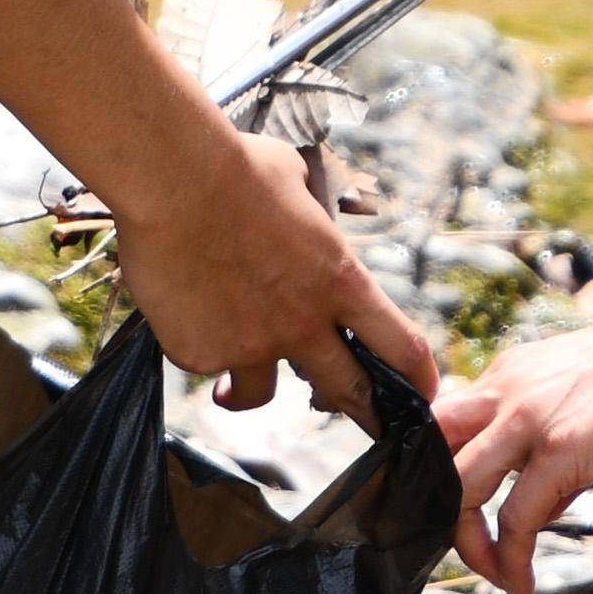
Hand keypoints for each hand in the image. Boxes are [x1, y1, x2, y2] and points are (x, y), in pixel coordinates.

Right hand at [107, 125, 438, 422]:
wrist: (170, 179)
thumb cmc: (234, 166)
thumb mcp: (295, 183)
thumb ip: (306, 217)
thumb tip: (301, 208)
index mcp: (339, 280)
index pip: (401, 345)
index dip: (419, 377)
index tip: (422, 393)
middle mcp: (303, 323)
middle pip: (351, 393)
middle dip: (365, 417)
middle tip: (369, 427)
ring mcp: (251, 344)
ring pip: (262, 394)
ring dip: (252, 388)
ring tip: (234, 387)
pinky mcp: (201, 354)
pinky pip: (206, 365)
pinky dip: (198, 348)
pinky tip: (181, 315)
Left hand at [435, 312, 592, 593]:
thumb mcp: (579, 400)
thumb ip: (550, 446)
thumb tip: (542, 504)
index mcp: (507, 375)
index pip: (441, 425)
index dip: (437, 473)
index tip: (454, 513)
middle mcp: (504, 390)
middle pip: (435, 456)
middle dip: (439, 509)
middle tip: (469, 547)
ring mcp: (526, 417)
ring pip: (460, 488)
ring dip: (469, 544)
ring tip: (497, 576)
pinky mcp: (559, 449)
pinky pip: (515, 519)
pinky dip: (511, 560)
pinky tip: (522, 586)